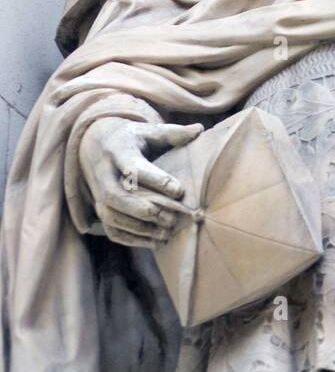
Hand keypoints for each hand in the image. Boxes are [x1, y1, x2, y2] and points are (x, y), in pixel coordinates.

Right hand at [79, 116, 202, 247]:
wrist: (96, 144)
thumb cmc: (133, 139)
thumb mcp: (149, 131)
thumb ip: (173, 133)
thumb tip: (200, 129)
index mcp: (118, 150)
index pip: (133, 168)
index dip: (156, 180)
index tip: (179, 190)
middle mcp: (103, 173)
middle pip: (116, 196)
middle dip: (144, 209)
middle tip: (172, 218)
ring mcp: (97, 193)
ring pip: (111, 215)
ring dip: (139, 228)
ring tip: (167, 233)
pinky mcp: (99, 208)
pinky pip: (110, 229)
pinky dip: (131, 239)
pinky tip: (155, 242)